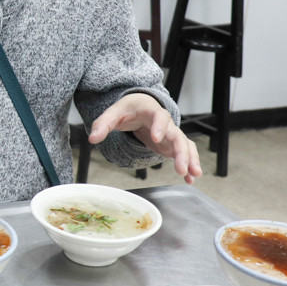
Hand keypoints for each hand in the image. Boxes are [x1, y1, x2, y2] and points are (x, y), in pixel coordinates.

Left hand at [88, 93, 202, 183]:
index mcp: (151, 111)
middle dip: (181, 152)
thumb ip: (102, 124)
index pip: (159, 116)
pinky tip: (191, 179)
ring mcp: (170, 134)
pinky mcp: (171, 144)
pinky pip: (184, 153)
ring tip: (194, 175)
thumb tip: (92, 138)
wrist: (139, 106)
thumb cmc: (128, 109)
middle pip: (177, 135)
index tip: (157, 138)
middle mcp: (165, 123)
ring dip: (191, 159)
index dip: (159, 126)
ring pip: (185, 145)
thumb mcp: (113, 113)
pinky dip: (189, 165)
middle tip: (181, 168)